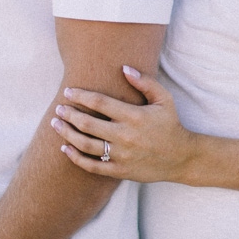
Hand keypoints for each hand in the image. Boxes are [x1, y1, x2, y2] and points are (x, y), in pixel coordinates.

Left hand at [52, 66, 197, 183]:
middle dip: (69, 114)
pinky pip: (92, 165)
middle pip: (88, 124)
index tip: (68, 92)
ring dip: (66, 134)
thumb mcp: (164, 99)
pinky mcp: (120, 170)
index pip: (100, 103)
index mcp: (134, 116)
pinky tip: (65, 148)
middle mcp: (125, 136)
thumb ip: (144, 82)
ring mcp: (121, 155)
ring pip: (85, 145)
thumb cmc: (171, 124)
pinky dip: (75, 157)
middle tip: (58, 108)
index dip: (80, 96)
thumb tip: (123, 68)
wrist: (181, 157)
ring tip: (56, 124)